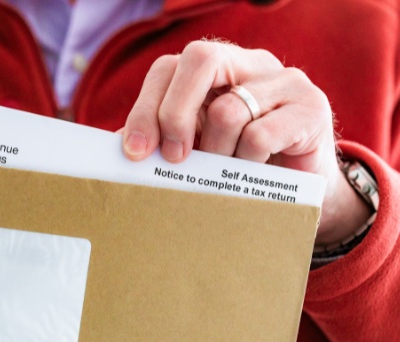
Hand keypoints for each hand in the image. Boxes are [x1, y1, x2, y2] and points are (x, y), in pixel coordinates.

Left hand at [122, 40, 371, 245]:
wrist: (303, 189)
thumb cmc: (242, 165)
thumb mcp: (198, 148)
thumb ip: (165, 139)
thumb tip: (122, 144)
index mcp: (218, 68)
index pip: (169, 67)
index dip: (146, 107)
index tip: (135, 152)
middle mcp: (252, 63)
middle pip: (199, 60)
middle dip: (174, 114)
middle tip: (174, 158)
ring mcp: (285, 81)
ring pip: (227, 109)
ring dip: (216, 154)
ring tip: (225, 173)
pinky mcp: (312, 108)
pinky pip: (259, 136)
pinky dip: (246, 163)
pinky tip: (254, 171)